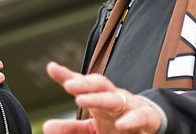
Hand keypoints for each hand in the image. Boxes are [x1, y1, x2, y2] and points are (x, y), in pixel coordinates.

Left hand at [43, 62, 162, 133]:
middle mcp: (112, 97)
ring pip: (113, 98)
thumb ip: (71, 128)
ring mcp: (129, 106)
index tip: (51, 67)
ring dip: (97, 98)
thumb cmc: (116, 124)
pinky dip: (130, 120)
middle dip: (83, 83)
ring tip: (80, 101)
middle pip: (98, 84)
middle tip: (67, 85)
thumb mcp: (91, 129)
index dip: (66, 75)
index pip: (81, 84)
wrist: (149, 126)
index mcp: (98, 98)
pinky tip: (120, 125)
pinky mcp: (146, 118)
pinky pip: (139, 116)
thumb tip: (46, 126)